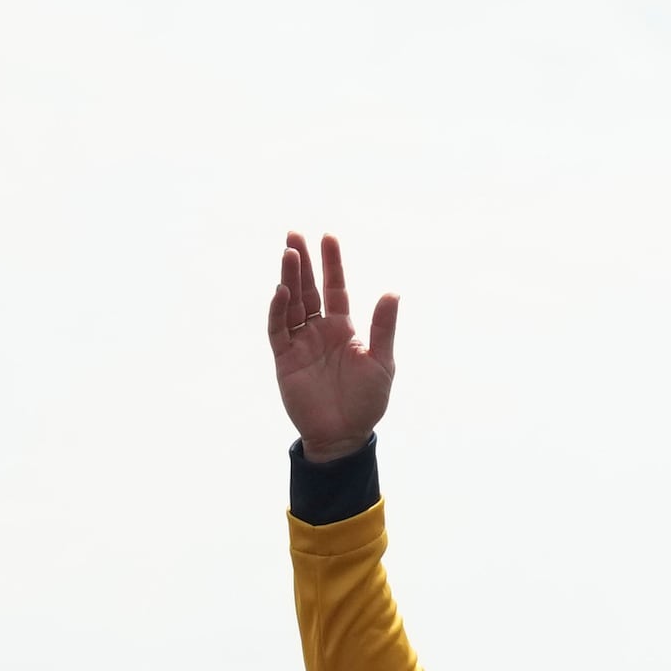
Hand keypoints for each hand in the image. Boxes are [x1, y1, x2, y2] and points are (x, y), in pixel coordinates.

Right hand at [268, 230, 395, 462]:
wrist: (344, 435)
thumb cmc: (366, 402)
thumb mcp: (381, 363)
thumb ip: (383, 328)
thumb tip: (392, 292)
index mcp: (343, 328)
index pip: (335, 288)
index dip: (331, 264)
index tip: (329, 237)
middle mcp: (319, 330)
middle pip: (308, 289)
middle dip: (302, 262)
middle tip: (295, 234)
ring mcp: (300, 343)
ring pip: (292, 303)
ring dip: (289, 278)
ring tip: (289, 252)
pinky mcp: (285, 359)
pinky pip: (279, 329)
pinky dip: (279, 310)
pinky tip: (282, 291)